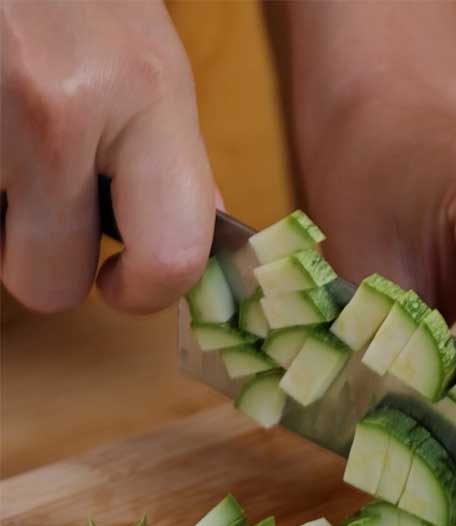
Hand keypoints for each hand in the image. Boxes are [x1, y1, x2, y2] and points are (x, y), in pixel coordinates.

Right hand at [0, 0, 214, 312]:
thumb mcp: (145, 60)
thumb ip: (169, 158)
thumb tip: (194, 241)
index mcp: (146, 94)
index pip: (173, 257)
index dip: (146, 292)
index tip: (123, 280)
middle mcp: (57, 106)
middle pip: (50, 286)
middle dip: (46, 256)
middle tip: (44, 200)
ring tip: (5, 144)